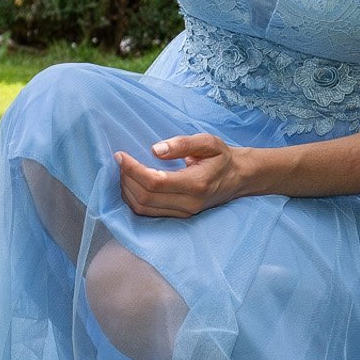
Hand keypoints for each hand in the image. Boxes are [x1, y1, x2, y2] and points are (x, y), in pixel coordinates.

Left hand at [113, 133, 258, 218]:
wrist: (239, 178)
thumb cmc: (222, 157)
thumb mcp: (208, 142)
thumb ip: (182, 144)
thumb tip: (154, 150)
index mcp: (195, 184)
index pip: (154, 182)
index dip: (132, 169)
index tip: (120, 155)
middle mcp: (189, 203)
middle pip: (145, 197)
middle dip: (126, 178)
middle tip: (120, 161)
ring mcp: (184, 213)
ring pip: (143, 208)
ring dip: (127, 190)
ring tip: (124, 171)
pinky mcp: (179, 217)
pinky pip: (148, 212)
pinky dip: (134, 199)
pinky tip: (131, 183)